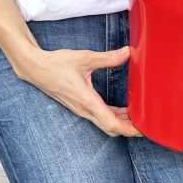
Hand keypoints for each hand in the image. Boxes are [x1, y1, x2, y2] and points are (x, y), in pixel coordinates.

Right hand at [16, 45, 139, 137]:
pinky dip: (112, 116)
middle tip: (146, 124)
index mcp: (87, 100)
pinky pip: (98, 117)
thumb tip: (127, 52)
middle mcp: (84, 109)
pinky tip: (121, 109)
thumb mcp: (84, 58)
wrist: (36, 68)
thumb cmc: (57, 63)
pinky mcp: (78, 106)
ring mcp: (80, 109)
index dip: (129, 129)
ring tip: (137, 116)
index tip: (143, 129)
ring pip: (104, 123)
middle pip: (110, 128)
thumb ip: (108, 57)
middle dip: (129, 128)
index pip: (112, 123)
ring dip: (121, 122)